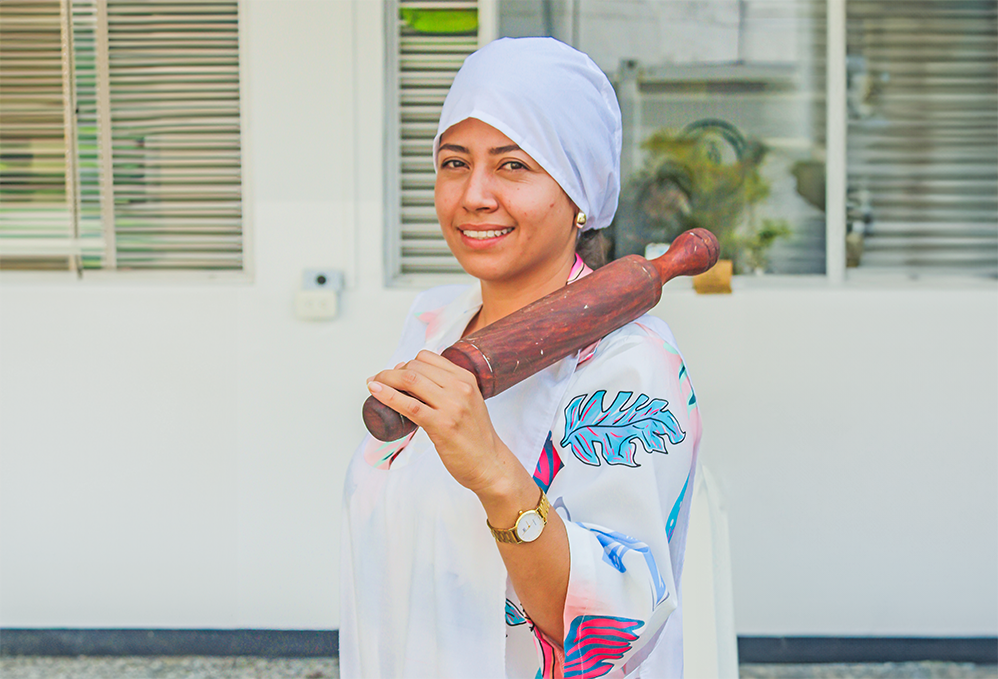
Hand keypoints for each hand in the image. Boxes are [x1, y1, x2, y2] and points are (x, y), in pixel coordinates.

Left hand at [366, 350, 508, 494]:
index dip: (406, 363)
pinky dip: (388, 396)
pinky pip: (409, 405)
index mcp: (466, 379)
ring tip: (374, 385)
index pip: (428, 358)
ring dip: (385, 379)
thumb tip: (419, 380)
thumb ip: (451, 389)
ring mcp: (451, 406)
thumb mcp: (469, 403)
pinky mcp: (441, 425)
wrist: (490, 464)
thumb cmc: (476, 437)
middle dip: (391, 372)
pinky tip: (376, 392)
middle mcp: (460, 388)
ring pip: (410, 381)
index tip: (395, 373)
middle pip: (415, 367)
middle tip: (379, 381)